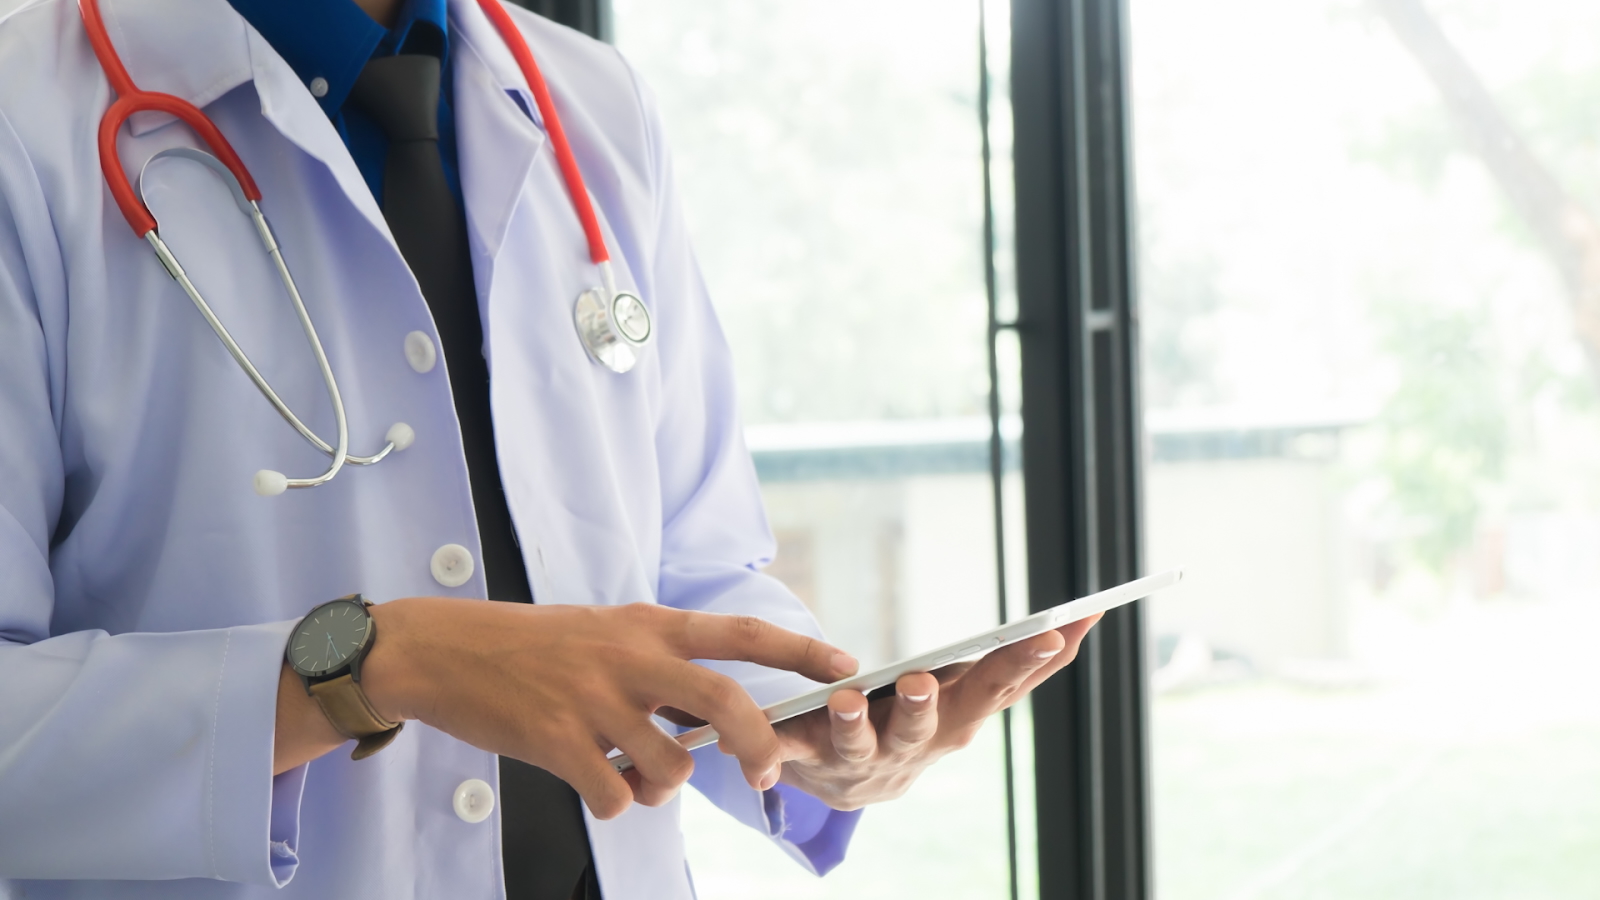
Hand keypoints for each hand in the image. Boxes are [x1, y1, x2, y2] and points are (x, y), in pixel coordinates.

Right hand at [275, 599, 856, 819]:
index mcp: (648, 625)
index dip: (800, 651)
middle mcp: (630, 658)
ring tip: (632, 774)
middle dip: (758, 744)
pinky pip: (616, 796)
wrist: (443, 650)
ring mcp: (594, 700)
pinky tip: (592, 783)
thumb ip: (660, 664)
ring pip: (670, 766)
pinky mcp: (556, 740)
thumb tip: (714, 718)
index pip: (740, 633)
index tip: (847, 666)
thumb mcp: (605, 631)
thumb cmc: (531, 645)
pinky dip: (613, 802)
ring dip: (663, 786)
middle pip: (723, 702)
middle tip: (768, 774)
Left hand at [773, 615, 1099, 809]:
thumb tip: (1078, 620)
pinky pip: (789, 749)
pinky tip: (764, 732)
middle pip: (932, 726)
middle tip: (924, 682)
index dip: (1031, 662)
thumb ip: (1009, 664)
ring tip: (847, 700)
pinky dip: (775, 744)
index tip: (1057, 629)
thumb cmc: (911, 720)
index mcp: (960, 719)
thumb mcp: (963, 693)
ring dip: (856, 723)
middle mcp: (918, 746)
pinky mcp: (810, 760)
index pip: (1003, 687)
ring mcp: (864, 759)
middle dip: (930, 705)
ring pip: (862, 743)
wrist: (846, 783)